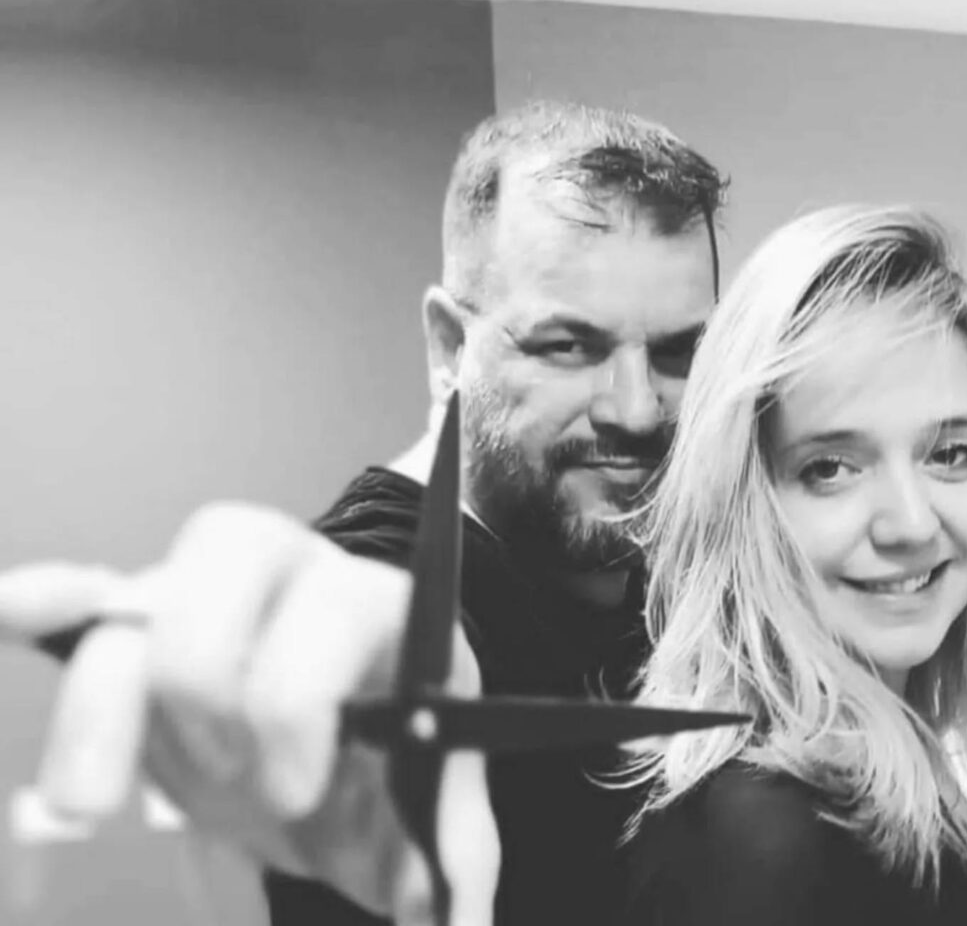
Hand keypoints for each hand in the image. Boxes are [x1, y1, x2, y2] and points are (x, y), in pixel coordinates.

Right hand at [2, 503, 499, 924]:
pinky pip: (89, 594)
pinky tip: (15, 612)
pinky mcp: (146, 629)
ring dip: (106, 697)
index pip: (333, 605)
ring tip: (97, 801)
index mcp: (376, 606)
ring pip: (144, 589)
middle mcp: (293, 576)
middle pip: (230, 550)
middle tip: (220, 773)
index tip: (292, 789)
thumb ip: (449, 848)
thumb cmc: (392, 755)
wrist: (349, 738)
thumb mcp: (429, 800)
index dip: (299, 694)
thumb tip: (449, 913)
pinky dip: (50, 603)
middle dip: (206, 673)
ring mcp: (212, 597)